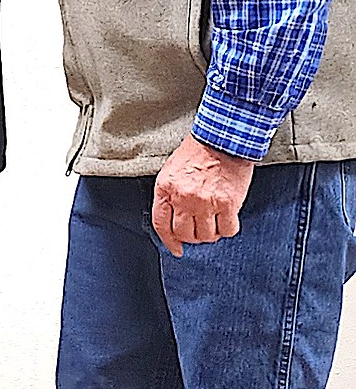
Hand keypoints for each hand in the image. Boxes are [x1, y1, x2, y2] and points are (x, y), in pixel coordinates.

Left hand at [151, 133, 254, 256]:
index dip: (169, 241)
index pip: (161, 225)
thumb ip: (170, 195)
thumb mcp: (171, 171)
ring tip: (213, 222)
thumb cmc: (197, 153)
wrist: (223, 138)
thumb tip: (173, 220)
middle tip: (198, 230)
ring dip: (210, 234)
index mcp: (166, 189)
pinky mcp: (227, 203)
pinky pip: (227, 230)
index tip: (176, 249)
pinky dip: (227, 229)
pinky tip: (227, 219)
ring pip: (206, 236)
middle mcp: (183, 199)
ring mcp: (206, 203)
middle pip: (184, 234)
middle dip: (191, 237)